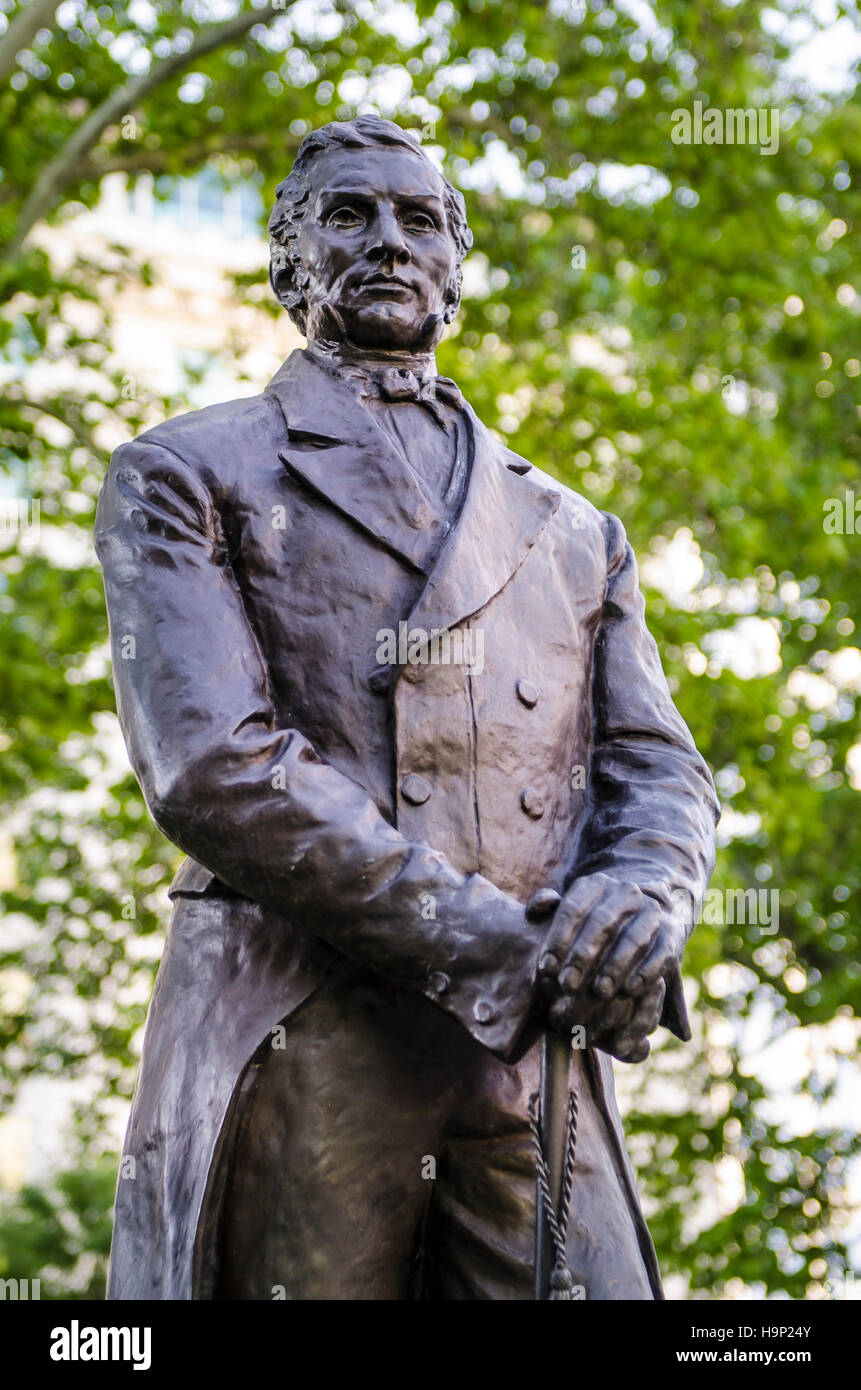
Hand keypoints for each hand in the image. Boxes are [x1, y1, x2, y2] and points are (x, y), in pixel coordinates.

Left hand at [535, 872, 680, 1060]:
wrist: (643, 915)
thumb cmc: (592, 922)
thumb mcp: (569, 910)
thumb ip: (546, 908)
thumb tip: (539, 907)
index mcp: (596, 884)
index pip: (573, 909)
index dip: (558, 940)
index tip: (545, 969)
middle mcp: (626, 892)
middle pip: (602, 923)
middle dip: (583, 956)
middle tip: (567, 986)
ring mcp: (651, 911)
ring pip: (633, 938)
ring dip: (615, 967)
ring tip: (599, 992)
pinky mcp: (672, 932)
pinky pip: (661, 952)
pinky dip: (646, 972)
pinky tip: (630, 990)